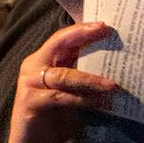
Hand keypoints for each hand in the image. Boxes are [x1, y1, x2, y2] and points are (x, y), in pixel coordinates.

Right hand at [8, 22, 119, 142]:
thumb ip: (78, 77)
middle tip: (105, 32)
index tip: (105, 26)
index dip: (81, 30)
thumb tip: (108, 66)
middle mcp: (33, 67)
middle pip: (58, 44)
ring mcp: (30, 83)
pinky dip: (84, 100)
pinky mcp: (31, 102)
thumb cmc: (51, 118)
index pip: (62, 39)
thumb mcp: (68, 93)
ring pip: (65, 75)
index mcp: (41, 61)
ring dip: (92, 80)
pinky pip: (62, 98)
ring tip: (114, 85)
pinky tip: (102, 104)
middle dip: (82, 36)